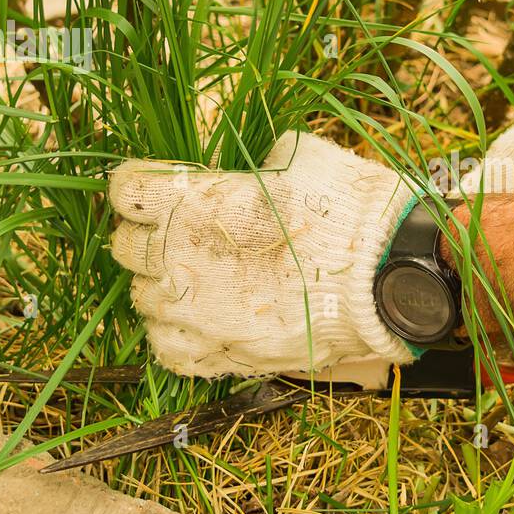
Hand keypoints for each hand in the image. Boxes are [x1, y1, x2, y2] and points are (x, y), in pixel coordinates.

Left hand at [108, 132, 415, 379]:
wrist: (389, 279)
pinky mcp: (225, 355)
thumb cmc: (348, 211)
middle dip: (146, 236)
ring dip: (161, 286)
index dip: (139, 185)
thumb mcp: (304, 158)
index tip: (156, 185)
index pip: (127, 191)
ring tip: (192, 279)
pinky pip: (169, 351)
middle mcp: (183, 262)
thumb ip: (262, 163)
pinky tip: (197, 321)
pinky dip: (176, 334)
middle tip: (176, 231)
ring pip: (143, 301)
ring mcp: (199, 316)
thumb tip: (259, 169)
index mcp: (194, 204)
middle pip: (125, 248)